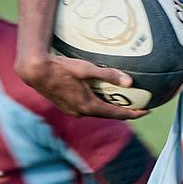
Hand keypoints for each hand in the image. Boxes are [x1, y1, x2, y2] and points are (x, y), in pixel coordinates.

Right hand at [16, 54, 147, 119]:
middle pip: (108, 115)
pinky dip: (98, 104)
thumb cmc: (61, 68)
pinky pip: (87, 107)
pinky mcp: (65, 106)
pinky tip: (100, 96)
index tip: (147, 111)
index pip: (117, 114)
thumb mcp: (86, 69)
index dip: (134, 113)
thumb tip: (130, 82)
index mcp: (88, 106)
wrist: (35, 72)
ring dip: (110, 108)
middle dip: (124, 112)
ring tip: (122, 102)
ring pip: (97, 112)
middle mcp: (81, 112)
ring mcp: (72, 110)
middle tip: (139, 107)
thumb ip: (108, 75)